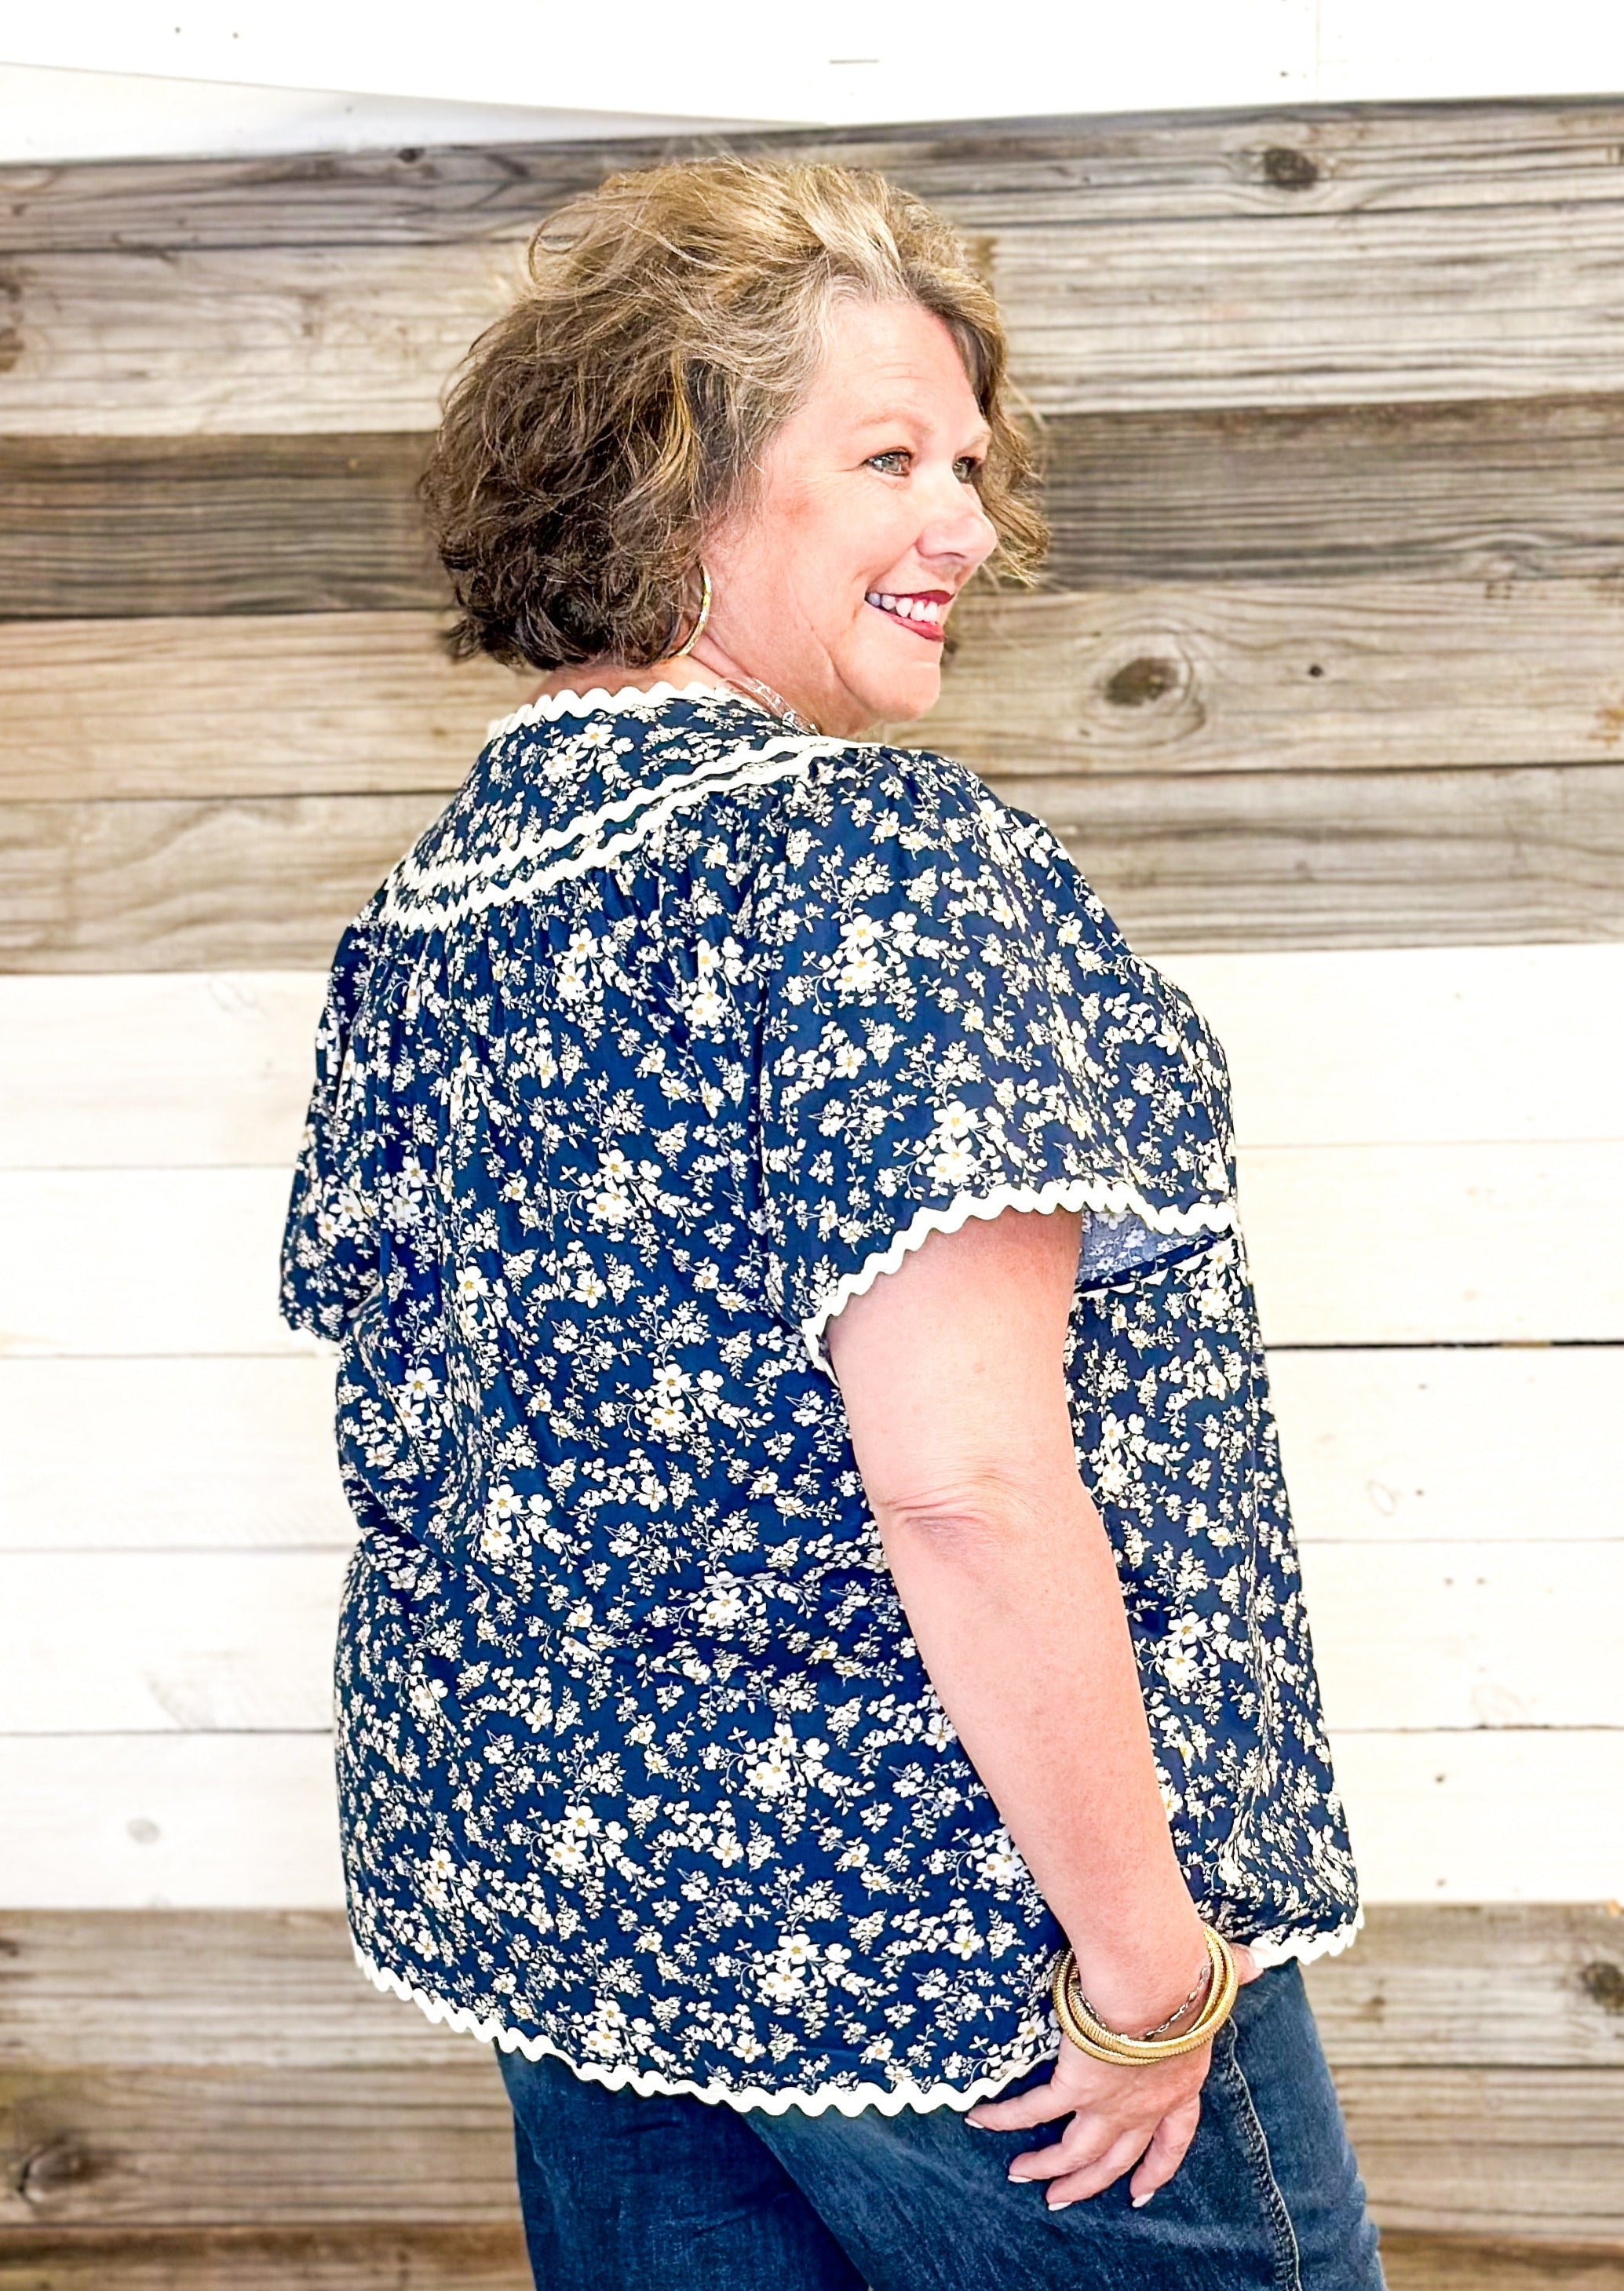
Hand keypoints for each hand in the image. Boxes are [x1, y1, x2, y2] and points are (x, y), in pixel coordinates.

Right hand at [966, 1943, 1259, 2207]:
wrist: (1155, 1984)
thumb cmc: (1187, 1977)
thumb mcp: (1214, 1982)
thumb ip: (1232, 1973)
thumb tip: (1257, 1960)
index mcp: (1181, 2082)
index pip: (1173, 2139)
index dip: (1157, 2167)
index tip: (1141, 2191)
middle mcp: (1146, 2105)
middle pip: (1116, 2158)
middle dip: (1090, 2183)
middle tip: (1064, 2199)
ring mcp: (1109, 2104)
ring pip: (1076, 2152)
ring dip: (1048, 2169)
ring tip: (1022, 2176)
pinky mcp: (1075, 2088)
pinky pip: (1034, 2111)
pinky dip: (1006, 2119)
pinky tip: (982, 2122)